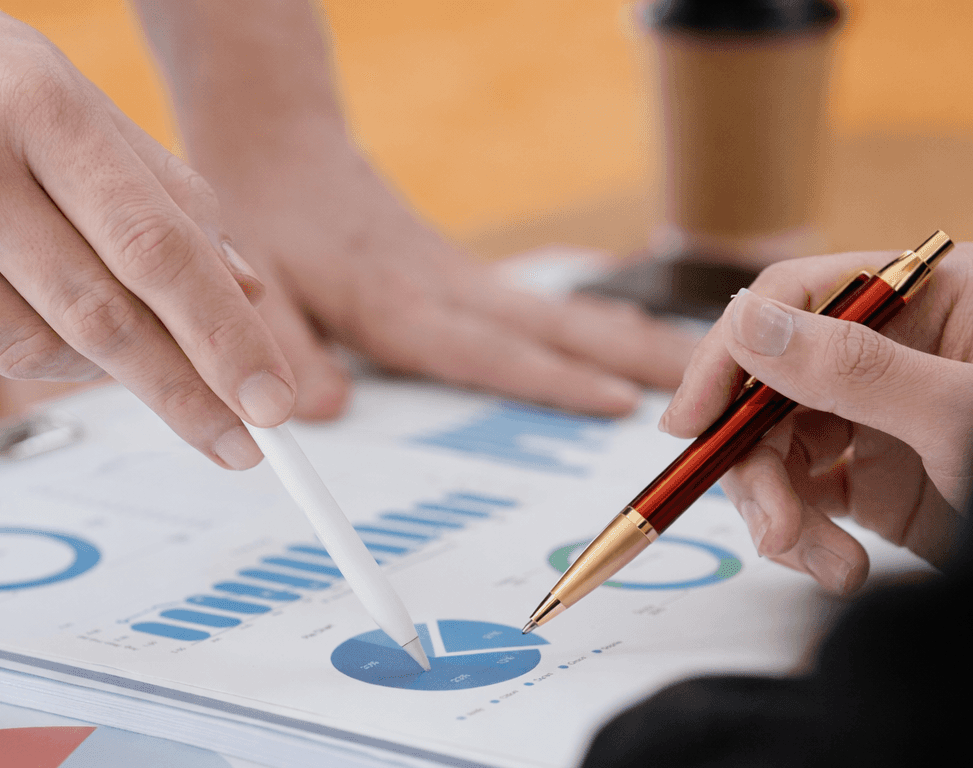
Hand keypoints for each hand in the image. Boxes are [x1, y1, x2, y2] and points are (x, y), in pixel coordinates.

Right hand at [0, 0, 294, 468]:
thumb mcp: (54, 88)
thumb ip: (152, 187)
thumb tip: (241, 289)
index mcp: (33, 103)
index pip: (154, 246)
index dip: (223, 339)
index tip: (269, 402)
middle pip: (99, 322)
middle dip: (182, 395)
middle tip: (235, 440)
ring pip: (24, 356)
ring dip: (82, 367)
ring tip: (87, 331)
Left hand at [133, 0, 690, 421]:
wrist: (280, 148)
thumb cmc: (268, 221)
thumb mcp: (258, 289)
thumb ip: (286, 351)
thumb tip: (321, 414)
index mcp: (399, 304)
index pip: (488, 350)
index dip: (551, 381)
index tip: (615, 404)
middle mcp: (447, 291)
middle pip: (557, 331)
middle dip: (636, 361)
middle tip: (713, 385)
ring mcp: (464, 281)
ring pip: (563, 316)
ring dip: (634, 343)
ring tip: (706, 368)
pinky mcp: (464, 278)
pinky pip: (543, 309)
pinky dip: (597, 327)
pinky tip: (634, 345)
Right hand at [660, 244, 972, 592]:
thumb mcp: (959, 416)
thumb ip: (852, 368)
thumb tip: (747, 323)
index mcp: (926, 298)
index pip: (796, 298)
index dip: (732, 356)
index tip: (692, 421)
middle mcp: (892, 346)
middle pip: (771, 386)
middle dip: (760, 464)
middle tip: (772, 527)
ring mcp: (876, 411)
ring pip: (775, 448)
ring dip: (782, 513)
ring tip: (824, 565)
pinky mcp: (868, 476)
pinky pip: (800, 495)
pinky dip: (804, 538)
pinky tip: (841, 570)